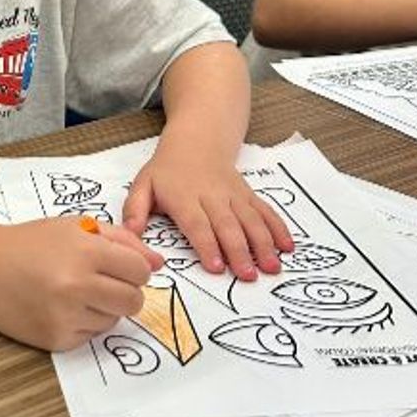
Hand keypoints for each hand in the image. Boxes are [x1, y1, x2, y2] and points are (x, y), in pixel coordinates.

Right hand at [0, 218, 163, 351]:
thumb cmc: (30, 243)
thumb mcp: (75, 227)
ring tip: (73, 292)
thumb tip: (158, 264)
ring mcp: (64, 315)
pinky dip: (82, 323)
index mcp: (84, 251)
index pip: (140, 271)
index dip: (133, 268)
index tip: (116, 266)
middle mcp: (75, 285)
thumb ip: (121, 241)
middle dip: (124, 291)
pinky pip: (90, 336)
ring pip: (114, 320)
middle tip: (101, 282)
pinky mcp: (55, 339)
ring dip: (102, 308)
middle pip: (134, 300)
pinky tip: (59, 307)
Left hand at [122, 148, 292, 280]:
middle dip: (239, 251)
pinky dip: (278, 227)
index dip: (207, 245)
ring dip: (263, 243)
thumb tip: (129, 233)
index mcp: (183, 197)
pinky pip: (265, 211)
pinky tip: (287, 247)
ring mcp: (233, 195)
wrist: (197, 140)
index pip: (197, 224)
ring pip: (251, 219)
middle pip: (228, 225)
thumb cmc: (166, 170)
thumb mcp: (142, 185)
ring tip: (272, 267)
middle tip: (248, 276)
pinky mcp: (248, 194)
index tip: (216, 267)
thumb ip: (135, 210)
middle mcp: (212, 196)